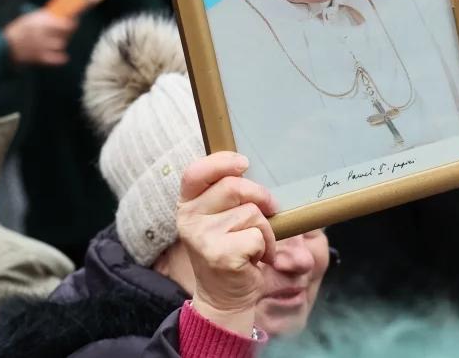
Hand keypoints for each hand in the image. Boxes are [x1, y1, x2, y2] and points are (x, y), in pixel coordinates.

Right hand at [3, 10, 75, 65]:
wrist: (5, 46)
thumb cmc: (19, 30)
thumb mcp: (30, 18)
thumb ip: (45, 17)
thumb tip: (61, 14)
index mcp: (40, 21)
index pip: (64, 22)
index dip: (72, 22)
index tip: (75, 20)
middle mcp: (43, 33)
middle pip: (65, 33)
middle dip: (68, 32)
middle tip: (68, 30)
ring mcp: (42, 46)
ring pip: (61, 44)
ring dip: (61, 42)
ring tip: (58, 41)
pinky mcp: (39, 57)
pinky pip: (56, 59)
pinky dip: (60, 58)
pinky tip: (63, 57)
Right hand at [177, 152, 277, 335]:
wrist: (224, 296)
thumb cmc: (229, 250)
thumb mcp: (220, 218)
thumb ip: (227, 195)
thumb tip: (250, 170)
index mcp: (188, 205)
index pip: (195, 172)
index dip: (221, 162)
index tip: (244, 164)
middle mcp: (189, 219)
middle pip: (234, 187)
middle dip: (261, 196)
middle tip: (271, 209)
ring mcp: (202, 237)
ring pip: (251, 213)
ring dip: (265, 229)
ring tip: (254, 245)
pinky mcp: (220, 255)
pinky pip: (258, 235)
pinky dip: (266, 246)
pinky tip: (255, 258)